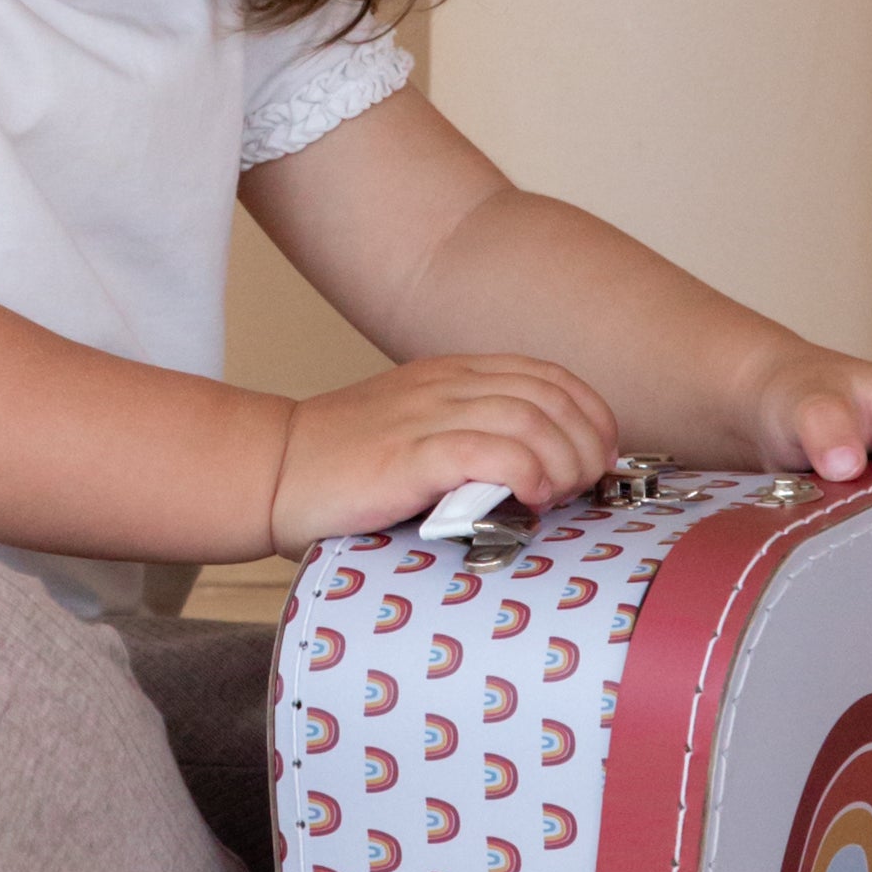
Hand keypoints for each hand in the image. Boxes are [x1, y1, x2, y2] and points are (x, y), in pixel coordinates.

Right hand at [268, 356, 619, 558]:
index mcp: (453, 374)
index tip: (598, 456)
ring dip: (563, 460)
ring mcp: (428, 414)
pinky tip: (530, 497)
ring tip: (559, 495)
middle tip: (584, 485)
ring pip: (530, 418)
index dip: (590, 413)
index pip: (549, 376)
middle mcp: (447, 384)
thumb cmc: (345, 467)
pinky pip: (490, 449)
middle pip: (550, 395)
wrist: (273, 470)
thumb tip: (541, 472)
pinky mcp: (411, 453)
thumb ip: (472, 437)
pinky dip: (526, 470)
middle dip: (587, 442)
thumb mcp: (418, 431)